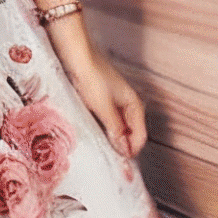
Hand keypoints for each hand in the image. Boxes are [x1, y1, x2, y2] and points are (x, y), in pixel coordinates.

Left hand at [54, 36, 146, 159]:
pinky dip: (103, 127)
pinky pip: (107, 118)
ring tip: (100, 148)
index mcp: (133, 104)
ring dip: (111, 137)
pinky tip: (92, 131)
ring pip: (118, 126)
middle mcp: (127, 103)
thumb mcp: (103, 107)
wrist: (76, 54)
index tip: (120, 163)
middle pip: (130, 132)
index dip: (131, 150)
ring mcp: (114, 100)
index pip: (140, 136)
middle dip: (122, 145)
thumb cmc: (91, 76)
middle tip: (109, 159)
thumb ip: (115, 128)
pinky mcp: (101, 97)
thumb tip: (124, 149)